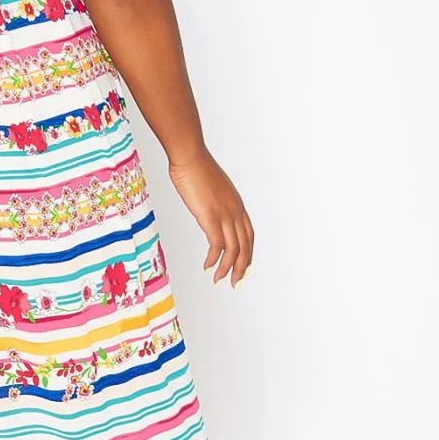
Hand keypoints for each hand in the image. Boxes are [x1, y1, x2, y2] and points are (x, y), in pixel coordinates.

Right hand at [167, 148, 253, 287]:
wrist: (189, 157)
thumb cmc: (195, 168)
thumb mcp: (211, 188)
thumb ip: (214, 202)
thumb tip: (208, 210)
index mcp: (237, 205)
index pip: (249, 235)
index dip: (248, 253)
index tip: (243, 266)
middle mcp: (235, 211)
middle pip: (245, 246)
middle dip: (242, 267)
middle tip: (236, 282)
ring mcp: (224, 214)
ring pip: (234, 249)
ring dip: (227, 268)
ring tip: (219, 279)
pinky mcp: (210, 217)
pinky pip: (217, 245)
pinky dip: (214, 259)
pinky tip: (207, 266)